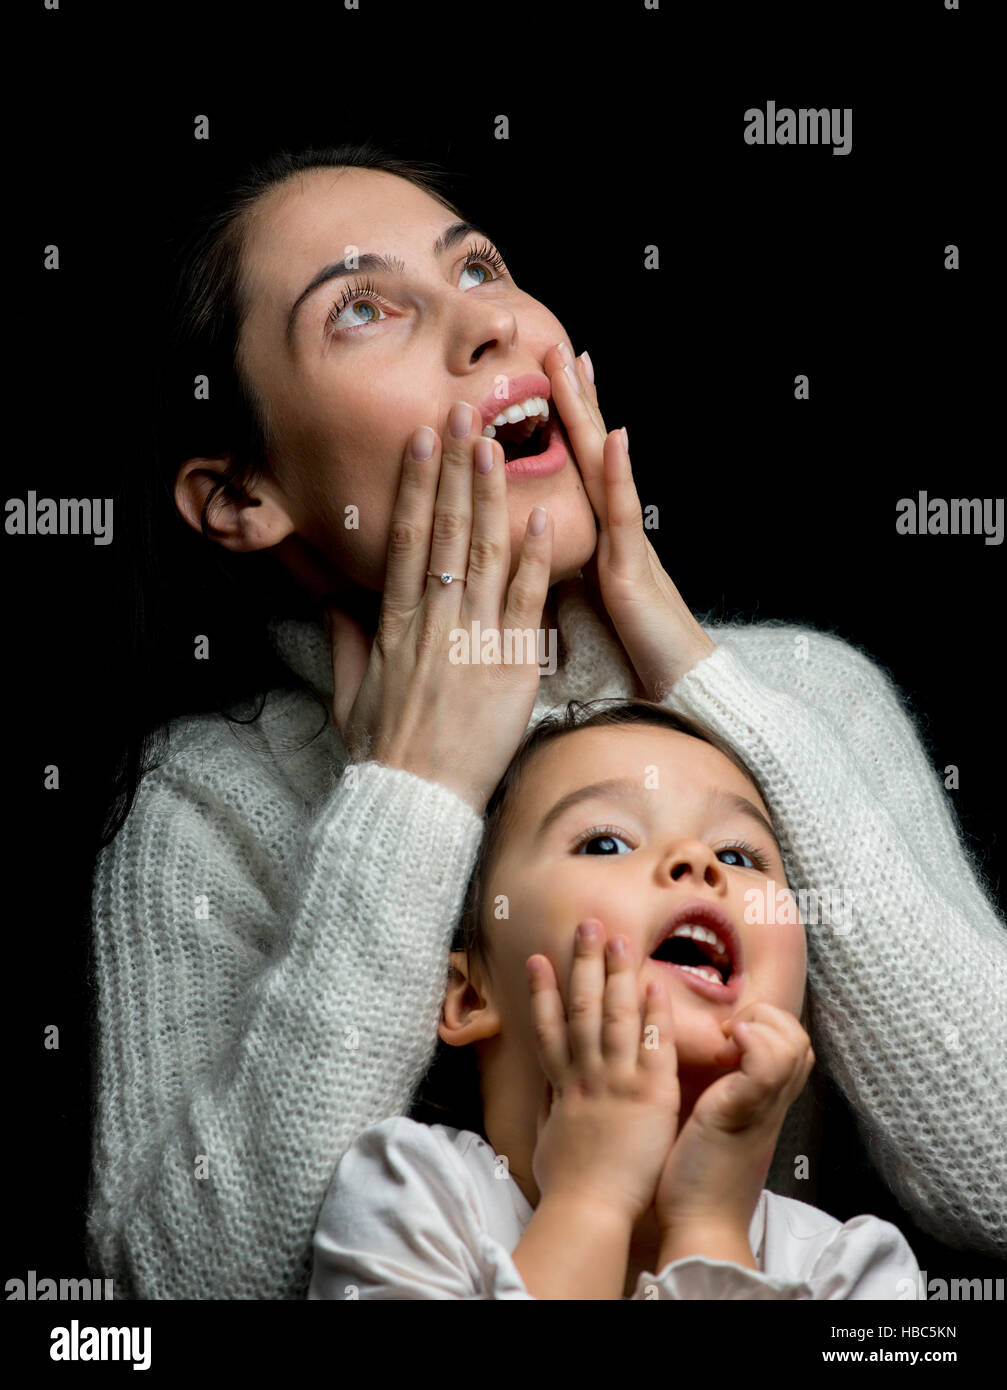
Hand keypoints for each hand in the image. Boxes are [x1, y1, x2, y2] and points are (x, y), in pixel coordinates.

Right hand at [322, 405, 553, 814]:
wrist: (416, 799)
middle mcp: (434, 622)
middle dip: (455, 469)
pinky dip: (534, 558)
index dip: (417, 485)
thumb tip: (334, 605)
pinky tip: (543, 516)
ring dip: (492, 494)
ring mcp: (474, 641)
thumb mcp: (349, 694)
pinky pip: (527, 603)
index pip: (408, 539)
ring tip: (499, 445)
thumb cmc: (384, 753)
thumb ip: (346, 643)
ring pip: (485, 553)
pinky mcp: (511, 667)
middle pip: (446, 531)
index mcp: (395, 625)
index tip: (423, 441)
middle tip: (465, 415)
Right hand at [527, 919, 680, 1227]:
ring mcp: (617, 1080)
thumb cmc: (568, 1188)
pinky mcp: (649, 1094)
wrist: (588, 1210)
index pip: (549, 1029)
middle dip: (583, 964)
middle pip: (581, 1007)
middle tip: (587, 927)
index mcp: (563, 1088)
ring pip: (614, 1015)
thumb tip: (546, 1092)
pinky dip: (653, 1012)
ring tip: (618, 938)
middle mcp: (587, 1075)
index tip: (538, 960)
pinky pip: (653, 1044)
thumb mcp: (547, 1144)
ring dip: (615, 973)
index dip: (542, 991)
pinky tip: (654, 984)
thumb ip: (549, 1112)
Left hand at [544, 343, 715, 698]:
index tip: (546, 377)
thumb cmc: (629, 655)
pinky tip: (614, 437)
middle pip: (587, 454)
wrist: (674, 688)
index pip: (574, 470)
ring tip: (578, 367)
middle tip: (558, 346)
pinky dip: (619, 474)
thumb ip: (559, 575)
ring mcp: (624, 545)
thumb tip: (523, 558)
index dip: (561, 424)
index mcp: (594, 539)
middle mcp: (611, 532)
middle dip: (573, 400)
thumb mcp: (582, 606)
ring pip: (602, 470)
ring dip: (590, 416)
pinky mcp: (630, 570)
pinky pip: (623, 515)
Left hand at [653, 1001, 814, 1240]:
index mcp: (767, 1103)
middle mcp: (772, 1103)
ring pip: (794, 1045)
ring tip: (728, 1034)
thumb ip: (726, 1095)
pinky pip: (768, 1065)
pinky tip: (728, 1040)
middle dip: (769, 1016)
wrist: (699, 1226)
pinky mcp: (742, 1114)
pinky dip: (753, 1041)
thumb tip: (710, 1065)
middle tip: (730, 1030)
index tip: (730, 1031)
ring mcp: (762, 1108)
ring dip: (761, 1024)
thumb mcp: (720, 1125)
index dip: (770, 1024)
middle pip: (801, 1040)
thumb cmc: (698, 1178)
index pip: (795, 1046)